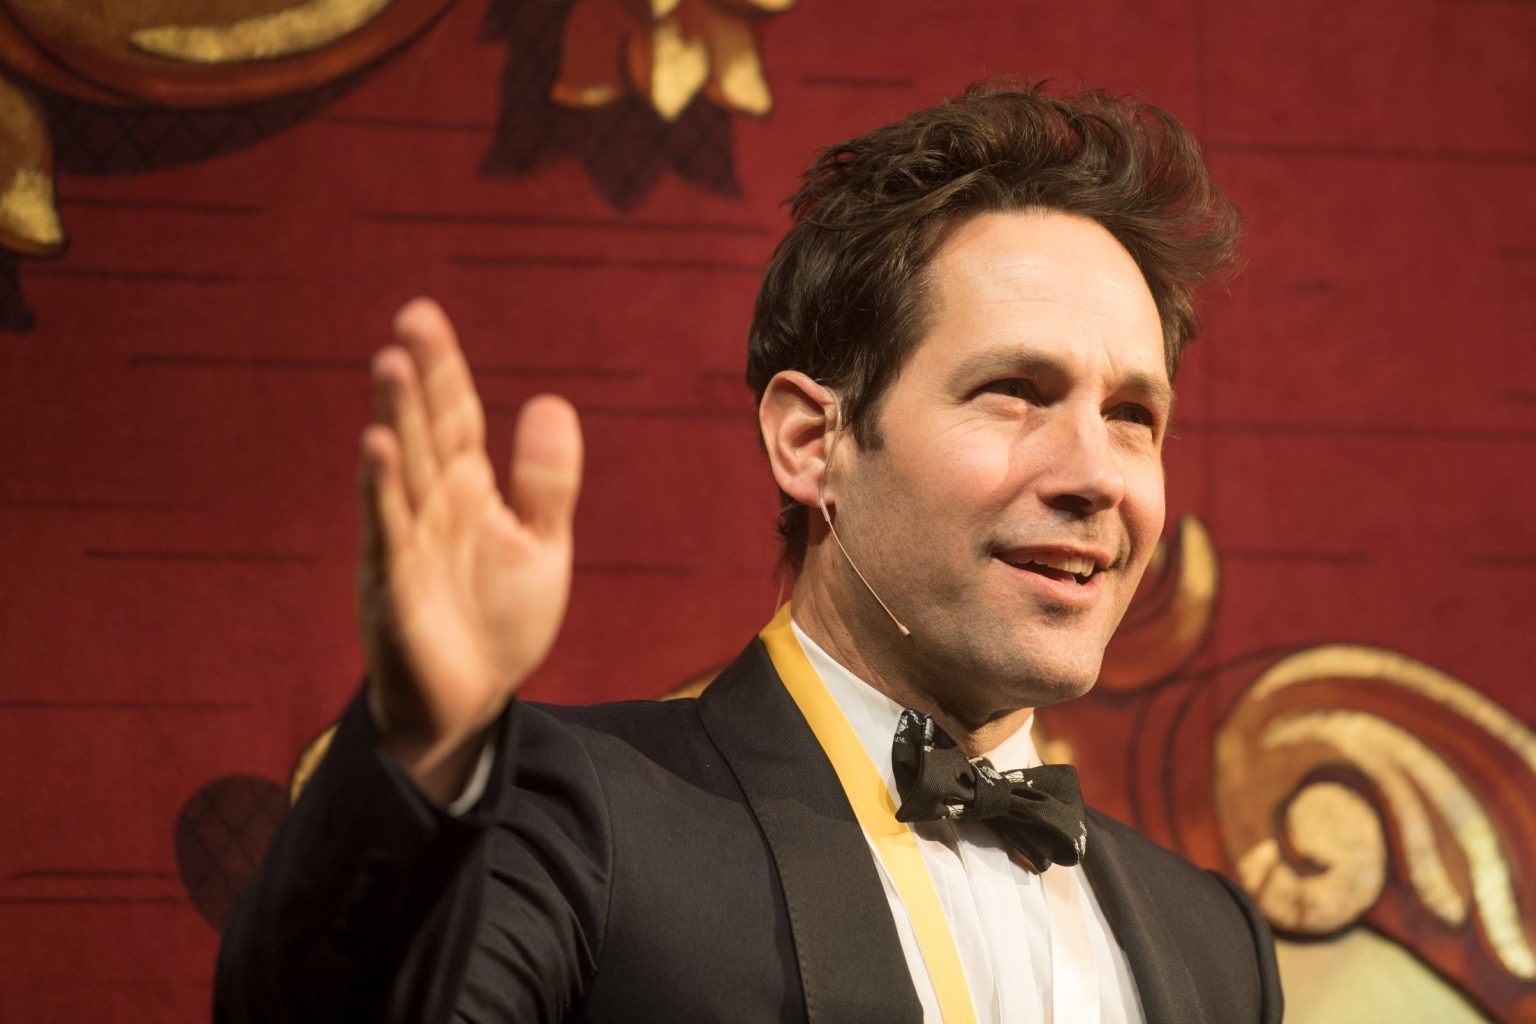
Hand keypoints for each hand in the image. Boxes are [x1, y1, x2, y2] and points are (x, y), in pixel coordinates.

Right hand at [357, 298, 582, 799]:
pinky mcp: (392, 585)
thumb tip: (551, 400)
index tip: (424, 315)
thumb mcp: (540, 545)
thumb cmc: (498, 621)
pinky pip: (386, 530)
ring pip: (402, 469)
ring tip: (392, 364)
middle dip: (419, 378)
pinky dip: (381, 489)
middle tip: (410, 320)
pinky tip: (376, 447)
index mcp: (467, 490)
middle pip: (425, 430)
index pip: (455, 416)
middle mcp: (432, 505)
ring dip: (395, 418)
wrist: (470, 701)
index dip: (444, 368)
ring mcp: (407, 542)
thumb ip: (546, 481)